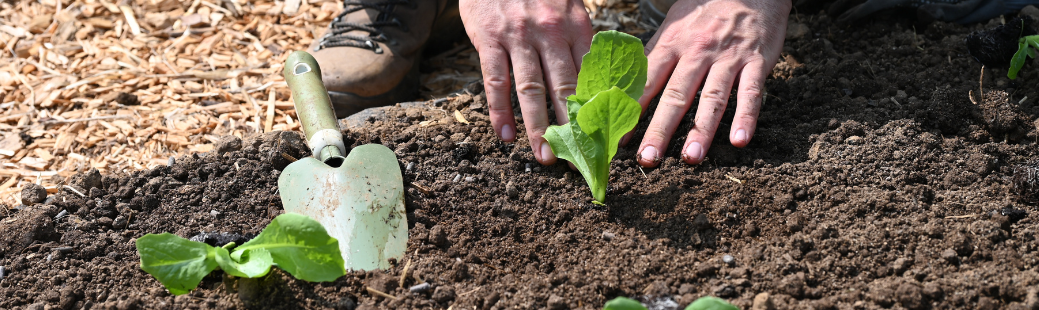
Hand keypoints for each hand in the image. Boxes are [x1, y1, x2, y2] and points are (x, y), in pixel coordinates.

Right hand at [459, 0, 592, 164]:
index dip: (598, 109)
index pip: (591, 75)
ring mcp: (518, 36)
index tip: (604, 137)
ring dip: (538, 126)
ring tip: (545, 156)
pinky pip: (495, 79)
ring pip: (531, 88)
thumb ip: (581, 41)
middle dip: (572, 126)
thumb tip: (598, 81)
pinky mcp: (489, 39)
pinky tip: (506, 135)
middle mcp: (550, 33)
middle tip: (578, 159)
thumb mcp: (568, 6)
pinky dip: (500, 110)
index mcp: (576, 26)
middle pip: (564, 87)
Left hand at [634, 0, 789, 166]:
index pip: (647, 82)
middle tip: (648, 160)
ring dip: (702, 131)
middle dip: (660, 130)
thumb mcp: (673, 25)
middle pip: (676, 95)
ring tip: (690, 158)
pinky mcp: (757, 62)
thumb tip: (626, 86)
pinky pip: (751, 93)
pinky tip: (739, 140)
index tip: (618, 139)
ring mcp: (728, 58)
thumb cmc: (705, 10)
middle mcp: (697, 52)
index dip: (632, 111)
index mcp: (672, 44)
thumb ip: (654, 56)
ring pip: (712, 98)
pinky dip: (746, 117)